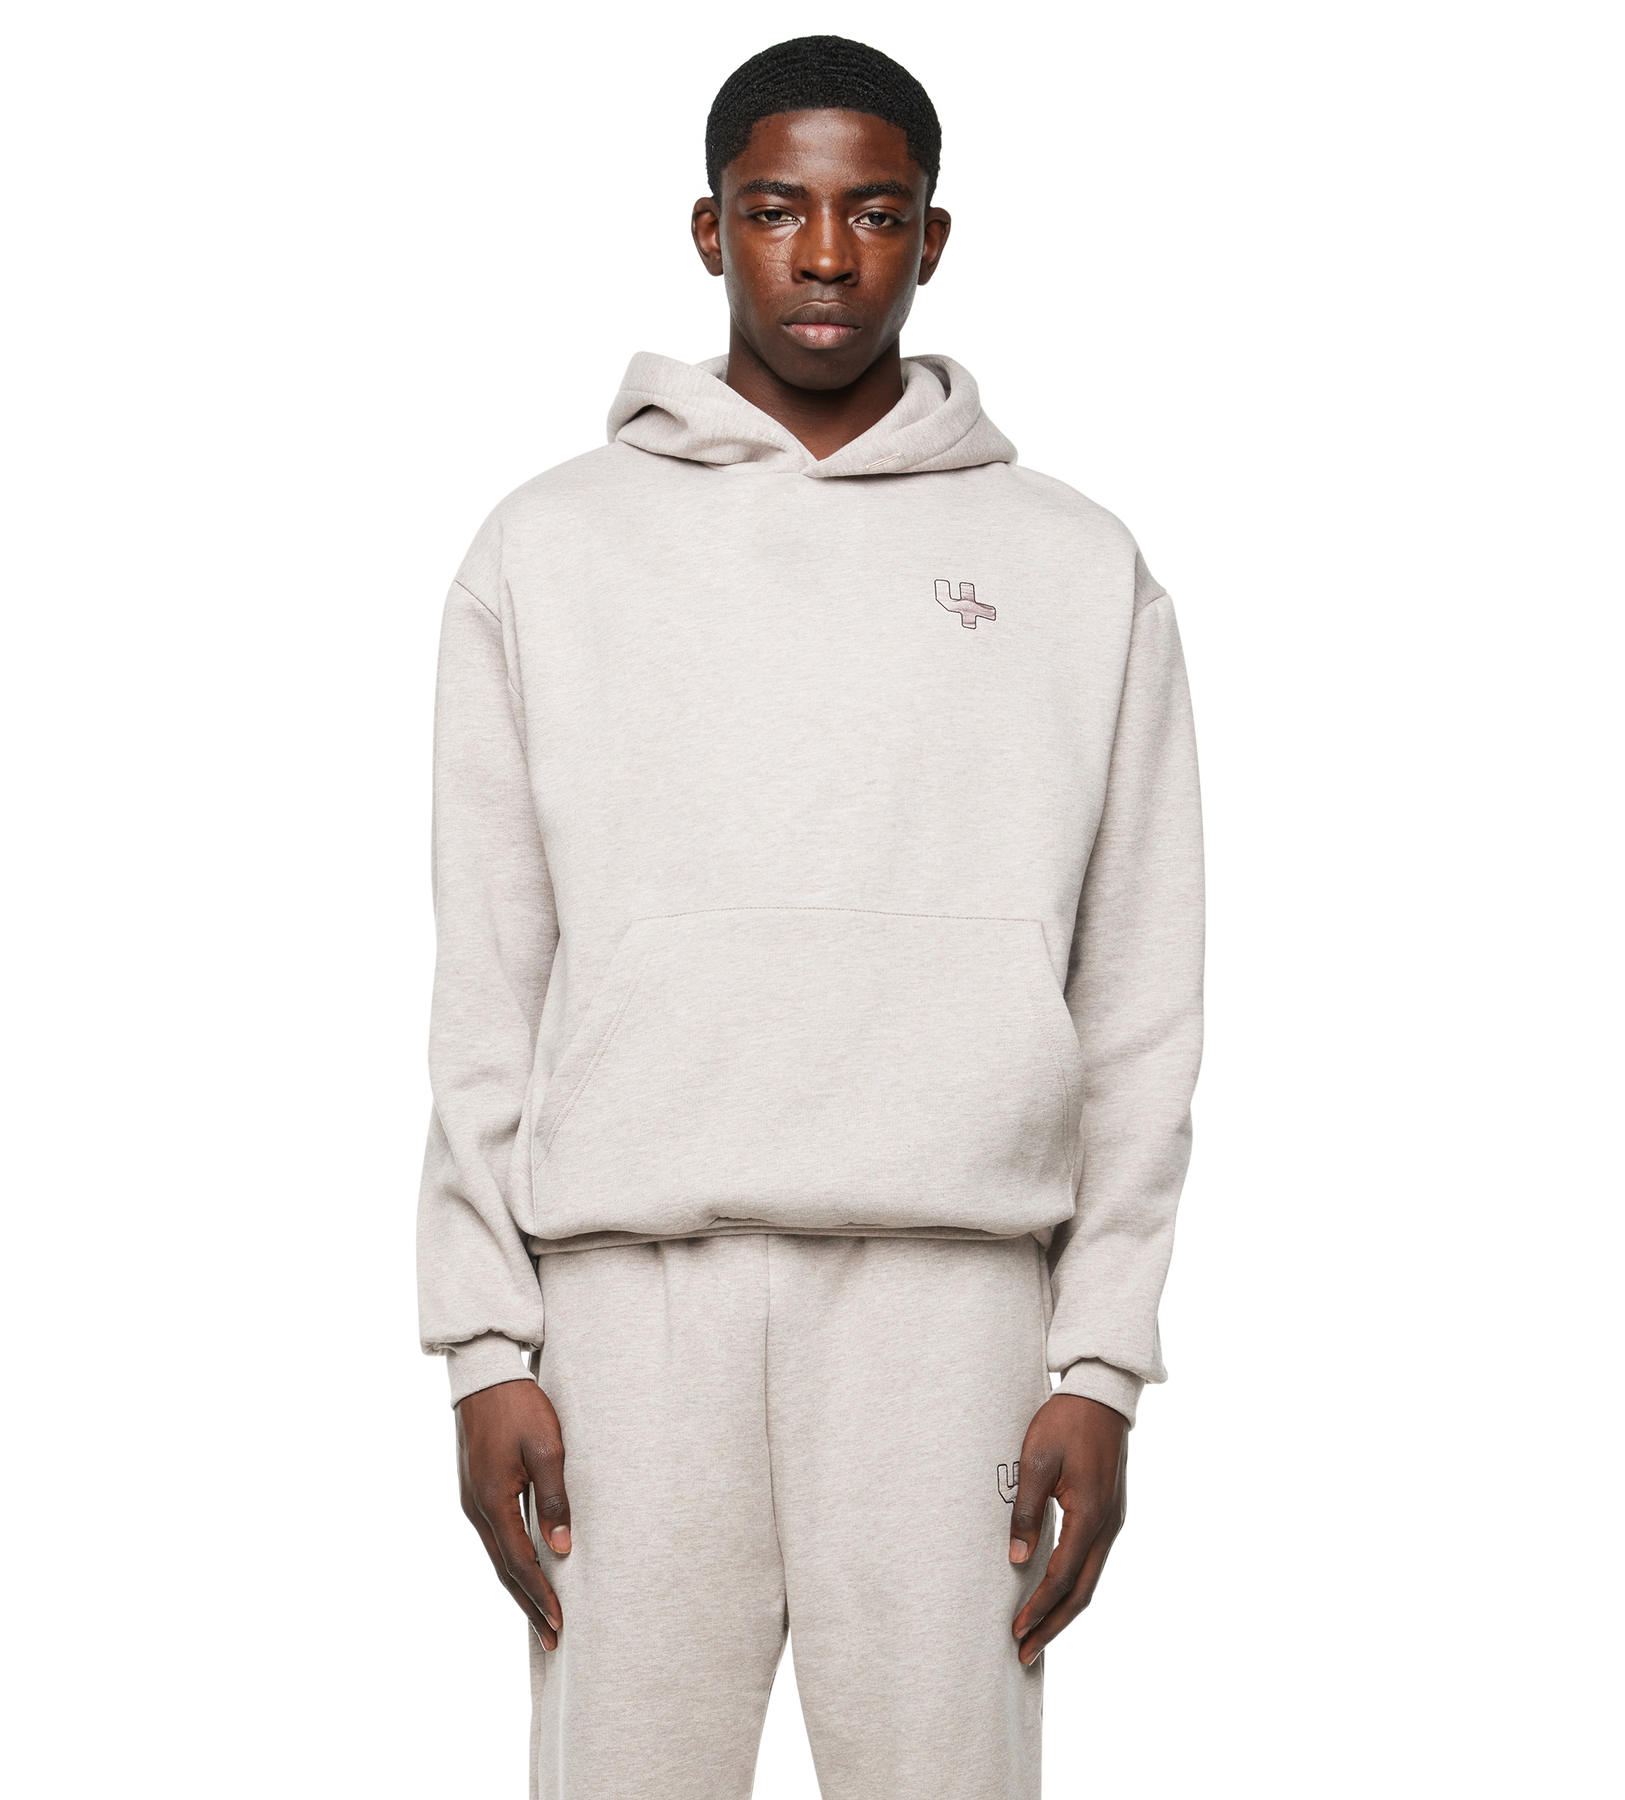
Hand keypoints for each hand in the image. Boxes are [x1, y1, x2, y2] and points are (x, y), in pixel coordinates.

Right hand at [454, 1378, 572, 1649]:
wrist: (486, 1377)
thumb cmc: (521, 1408)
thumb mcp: (547, 1449)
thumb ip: (554, 1499)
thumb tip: (561, 1549)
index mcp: (494, 1502)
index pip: (520, 1563)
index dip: (541, 1595)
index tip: (560, 1622)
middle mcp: (477, 1509)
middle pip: (504, 1569)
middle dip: (529, 1605)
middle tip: (551, 1638)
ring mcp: (472, 1501)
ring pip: (496, 1557)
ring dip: (518, 1588)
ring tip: (539, 1616)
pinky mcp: (475, 1491)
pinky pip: (493, 1538)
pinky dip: (508, 1563)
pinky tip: (521, 1571)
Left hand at [1008, 1394, 1129, 1664]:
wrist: (1101, 1396)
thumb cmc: (1065, 1422)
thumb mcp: (1037, 1461)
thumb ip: (1026, 1511)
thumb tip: (1017, 1559)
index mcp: (1089, 1516)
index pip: (1060, 1577)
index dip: (1037, 1608)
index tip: (1015, 1631)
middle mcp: (1107, 1528)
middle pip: (1081, 1593)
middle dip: (1053, 1627)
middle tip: (1026, 1654)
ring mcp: (1113, 1524)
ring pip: (1090, 1582)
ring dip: (1065, 1613)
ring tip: (1040, 1637)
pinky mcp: (1110, 1517)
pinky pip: (1093, 1565)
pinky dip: (1076, 1589)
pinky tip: (1059, 1597)